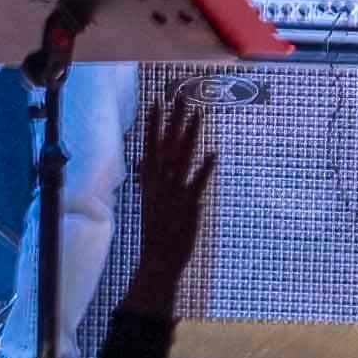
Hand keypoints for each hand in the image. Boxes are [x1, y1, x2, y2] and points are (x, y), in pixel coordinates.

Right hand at [127, 87, 213, 319]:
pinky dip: (204, 169)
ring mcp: (173, 193)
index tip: (157, 103)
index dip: (153, 124)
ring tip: (199, 115)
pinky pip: (197, 183)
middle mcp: (159, 183)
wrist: (158, 260)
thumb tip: (144, 161)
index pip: (150, 146)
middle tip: (181, 98)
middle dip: (173, 121)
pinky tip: (213, 153)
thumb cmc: (156, 230)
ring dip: (190, 136)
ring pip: (182, 158)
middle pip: (166, 145)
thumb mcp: (149, 200)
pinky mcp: (188, 205)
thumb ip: (148, 178)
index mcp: (150, 181)